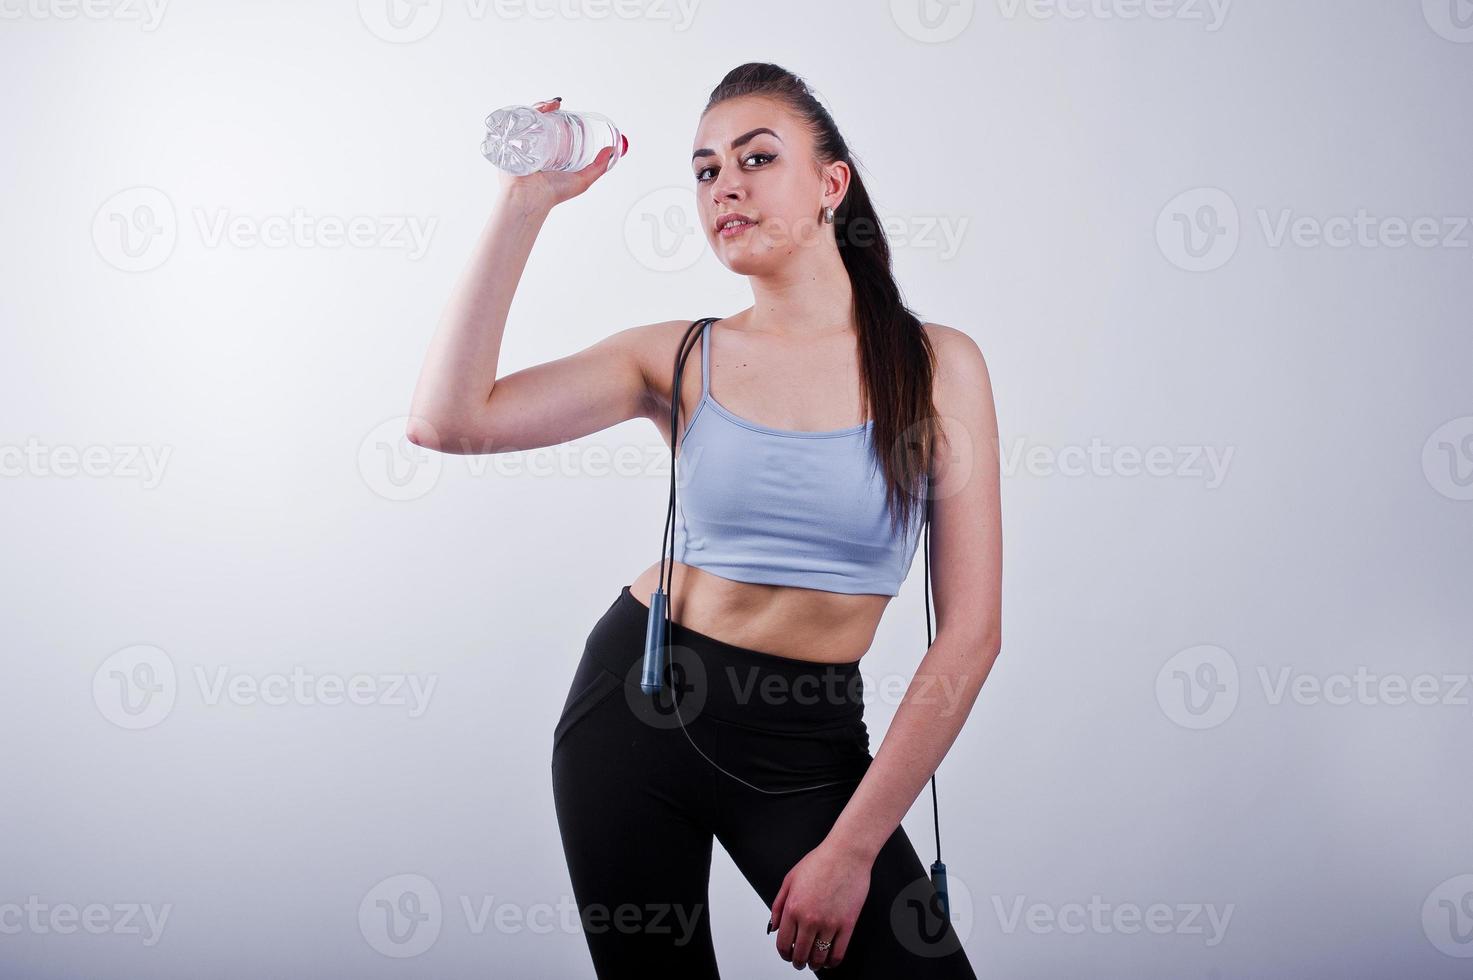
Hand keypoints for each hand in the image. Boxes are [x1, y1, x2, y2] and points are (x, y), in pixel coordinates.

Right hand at [495, 97, 624, 210]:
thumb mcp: (582, 180)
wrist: (530, 200)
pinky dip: (519, 116)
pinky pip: (511, 127)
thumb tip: (612, 150)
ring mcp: (519, 146)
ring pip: (525, 121)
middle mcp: (532, 147)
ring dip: (535, 109)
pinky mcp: (507, 146)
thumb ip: (598, 166)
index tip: (564, 108)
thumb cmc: (552, 194)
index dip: (556, 116)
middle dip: (545, 108)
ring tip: (547, 106)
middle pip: (537, 121)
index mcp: (547, 152)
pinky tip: (530, 112)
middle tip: (556, 105)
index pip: (550, 128)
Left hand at [769, 838, 870, 971]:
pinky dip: (832, 962)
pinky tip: (829, 959)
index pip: (783, 943)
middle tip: (799, 961)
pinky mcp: (847, 925)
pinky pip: (838, 954)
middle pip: (800, 955)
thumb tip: (774, 927)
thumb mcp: (789, 879)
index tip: (787, 954)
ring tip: (814, 962)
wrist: (846, 853)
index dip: (784, 954)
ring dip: (814, 964)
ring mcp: (829, 923)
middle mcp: (809, 919)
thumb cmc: (820, 861)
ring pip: (818, 958)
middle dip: (798, 962)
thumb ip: (778, 905)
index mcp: (793, 908)